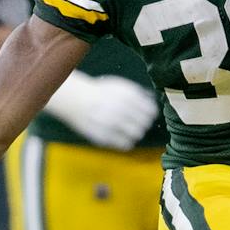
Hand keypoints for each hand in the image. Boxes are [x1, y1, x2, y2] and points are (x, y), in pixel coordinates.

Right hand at [44, 71, 158, 149]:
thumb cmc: (100, 93)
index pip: (151, 111)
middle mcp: (121, 109)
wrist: (76, 100)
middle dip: (143, 124)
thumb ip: (138, 93)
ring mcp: (112, 124)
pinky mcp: (105, 136)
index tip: (146, 115)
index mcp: (127, 96)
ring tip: (128, 130)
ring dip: (136, 133)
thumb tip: (154, 102)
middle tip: (137, 124)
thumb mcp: (120, 86)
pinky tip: (121, 136)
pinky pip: (125, 144)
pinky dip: (127, 142)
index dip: (150, 114)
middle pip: (145, 124)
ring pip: (137, 135)